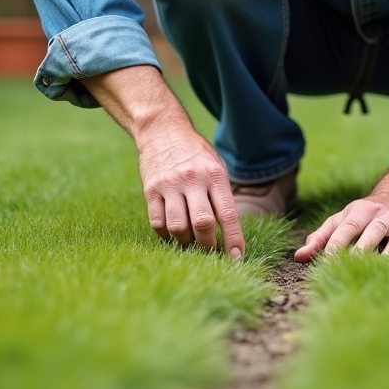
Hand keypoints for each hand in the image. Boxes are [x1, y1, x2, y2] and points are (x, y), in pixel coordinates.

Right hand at [137, 127, 244, 257]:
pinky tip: (172, 234)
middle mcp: (192, 180)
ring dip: (186, 242)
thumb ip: (221, 195)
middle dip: (209, 246)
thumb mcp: (215, 167)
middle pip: (203, 223)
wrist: (163, 130)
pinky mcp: (150, 190)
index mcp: (214, 175)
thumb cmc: (196, 154)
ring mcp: (170, 185)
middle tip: (211, 252)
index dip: (233, 239)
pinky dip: (166, 235)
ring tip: (190, 242)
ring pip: (178, 227)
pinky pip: (157, 223)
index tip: (237, 258)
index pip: (228, 213)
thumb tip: (229, 233)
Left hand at [293, 150, 388, 261]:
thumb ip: (320, 238)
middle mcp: (383, 216)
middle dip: (362, 249)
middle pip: (373, 232)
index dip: (337, 243)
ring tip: (377, 271)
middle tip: (349, 267)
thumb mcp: (341, 220)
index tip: (326, 261)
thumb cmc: (362, 216)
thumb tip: (299, 257)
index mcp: (361, 211)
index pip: (347, 227)